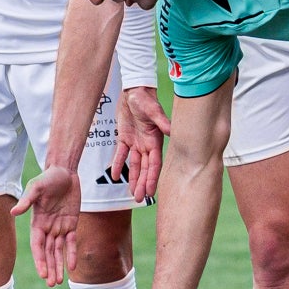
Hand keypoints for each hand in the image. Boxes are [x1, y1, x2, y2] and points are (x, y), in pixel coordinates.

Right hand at [13, 166, 80, 283]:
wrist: (64, 172)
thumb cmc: (47, 179)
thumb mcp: (36, 187)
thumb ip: (27, 200)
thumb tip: (13, 212)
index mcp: (37, 222)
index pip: (37, 246)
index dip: (40, 260)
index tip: (42, 274)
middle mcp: (47, 228)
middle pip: (47, 253)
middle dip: (49, 268)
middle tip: (51, 284)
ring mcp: (59, 227)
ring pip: (58, 251)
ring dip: (58, 265)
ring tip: (58, 282)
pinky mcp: (71, 224)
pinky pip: (71, 242)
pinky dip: (71, 254)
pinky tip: (72, 267)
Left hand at [114, 87, 170, 202]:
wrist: (134, 90)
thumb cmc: (145, 99)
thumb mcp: (153, 111)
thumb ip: (161, 122)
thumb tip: (173, 132)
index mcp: (155, 140)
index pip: (154, 164)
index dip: (152, 178)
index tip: (150, 193)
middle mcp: (147, 144)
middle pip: (145, 168)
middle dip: (143, 184)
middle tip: (140, 199)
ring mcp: (136, 142)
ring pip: (135, 165)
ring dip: (134, 179)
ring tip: (132, 194)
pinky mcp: (125, 137)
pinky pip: (121, 154)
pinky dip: (119, 165)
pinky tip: (116, 176)